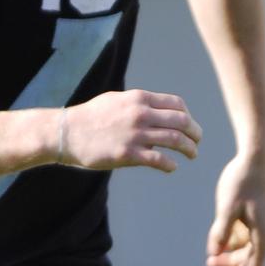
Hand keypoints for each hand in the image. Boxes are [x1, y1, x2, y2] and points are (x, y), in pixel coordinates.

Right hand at [64, 89, 201, 171]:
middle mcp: (140, 114)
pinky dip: (170, 164)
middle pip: (182, 121)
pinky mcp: (128, 154)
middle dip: (195, 132)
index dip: (188, 115)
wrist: (67, 132)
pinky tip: (171, 167)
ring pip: (176, 140)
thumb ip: (138, 103)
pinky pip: (159, 159)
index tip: (189, 125)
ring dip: (189, 149)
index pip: (177, 104)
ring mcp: (135, 134)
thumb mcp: (116, 100)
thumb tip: (156, 108)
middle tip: (197, 141)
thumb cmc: (91, 116)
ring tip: (192, 154)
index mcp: (139, 99)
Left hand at [206, 152, 264, 265]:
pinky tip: (223, 227)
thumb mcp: (227, 207)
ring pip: (252, 240)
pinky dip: (239, 233)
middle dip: (231, 260)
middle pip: (252, 254)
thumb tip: (214, 252)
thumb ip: (220, 232)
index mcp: (264, 233)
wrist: (260, 153)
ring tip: (214, 245)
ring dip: (234, 246)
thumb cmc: (243, 180)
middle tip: (210, 262)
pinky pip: (253, 228)